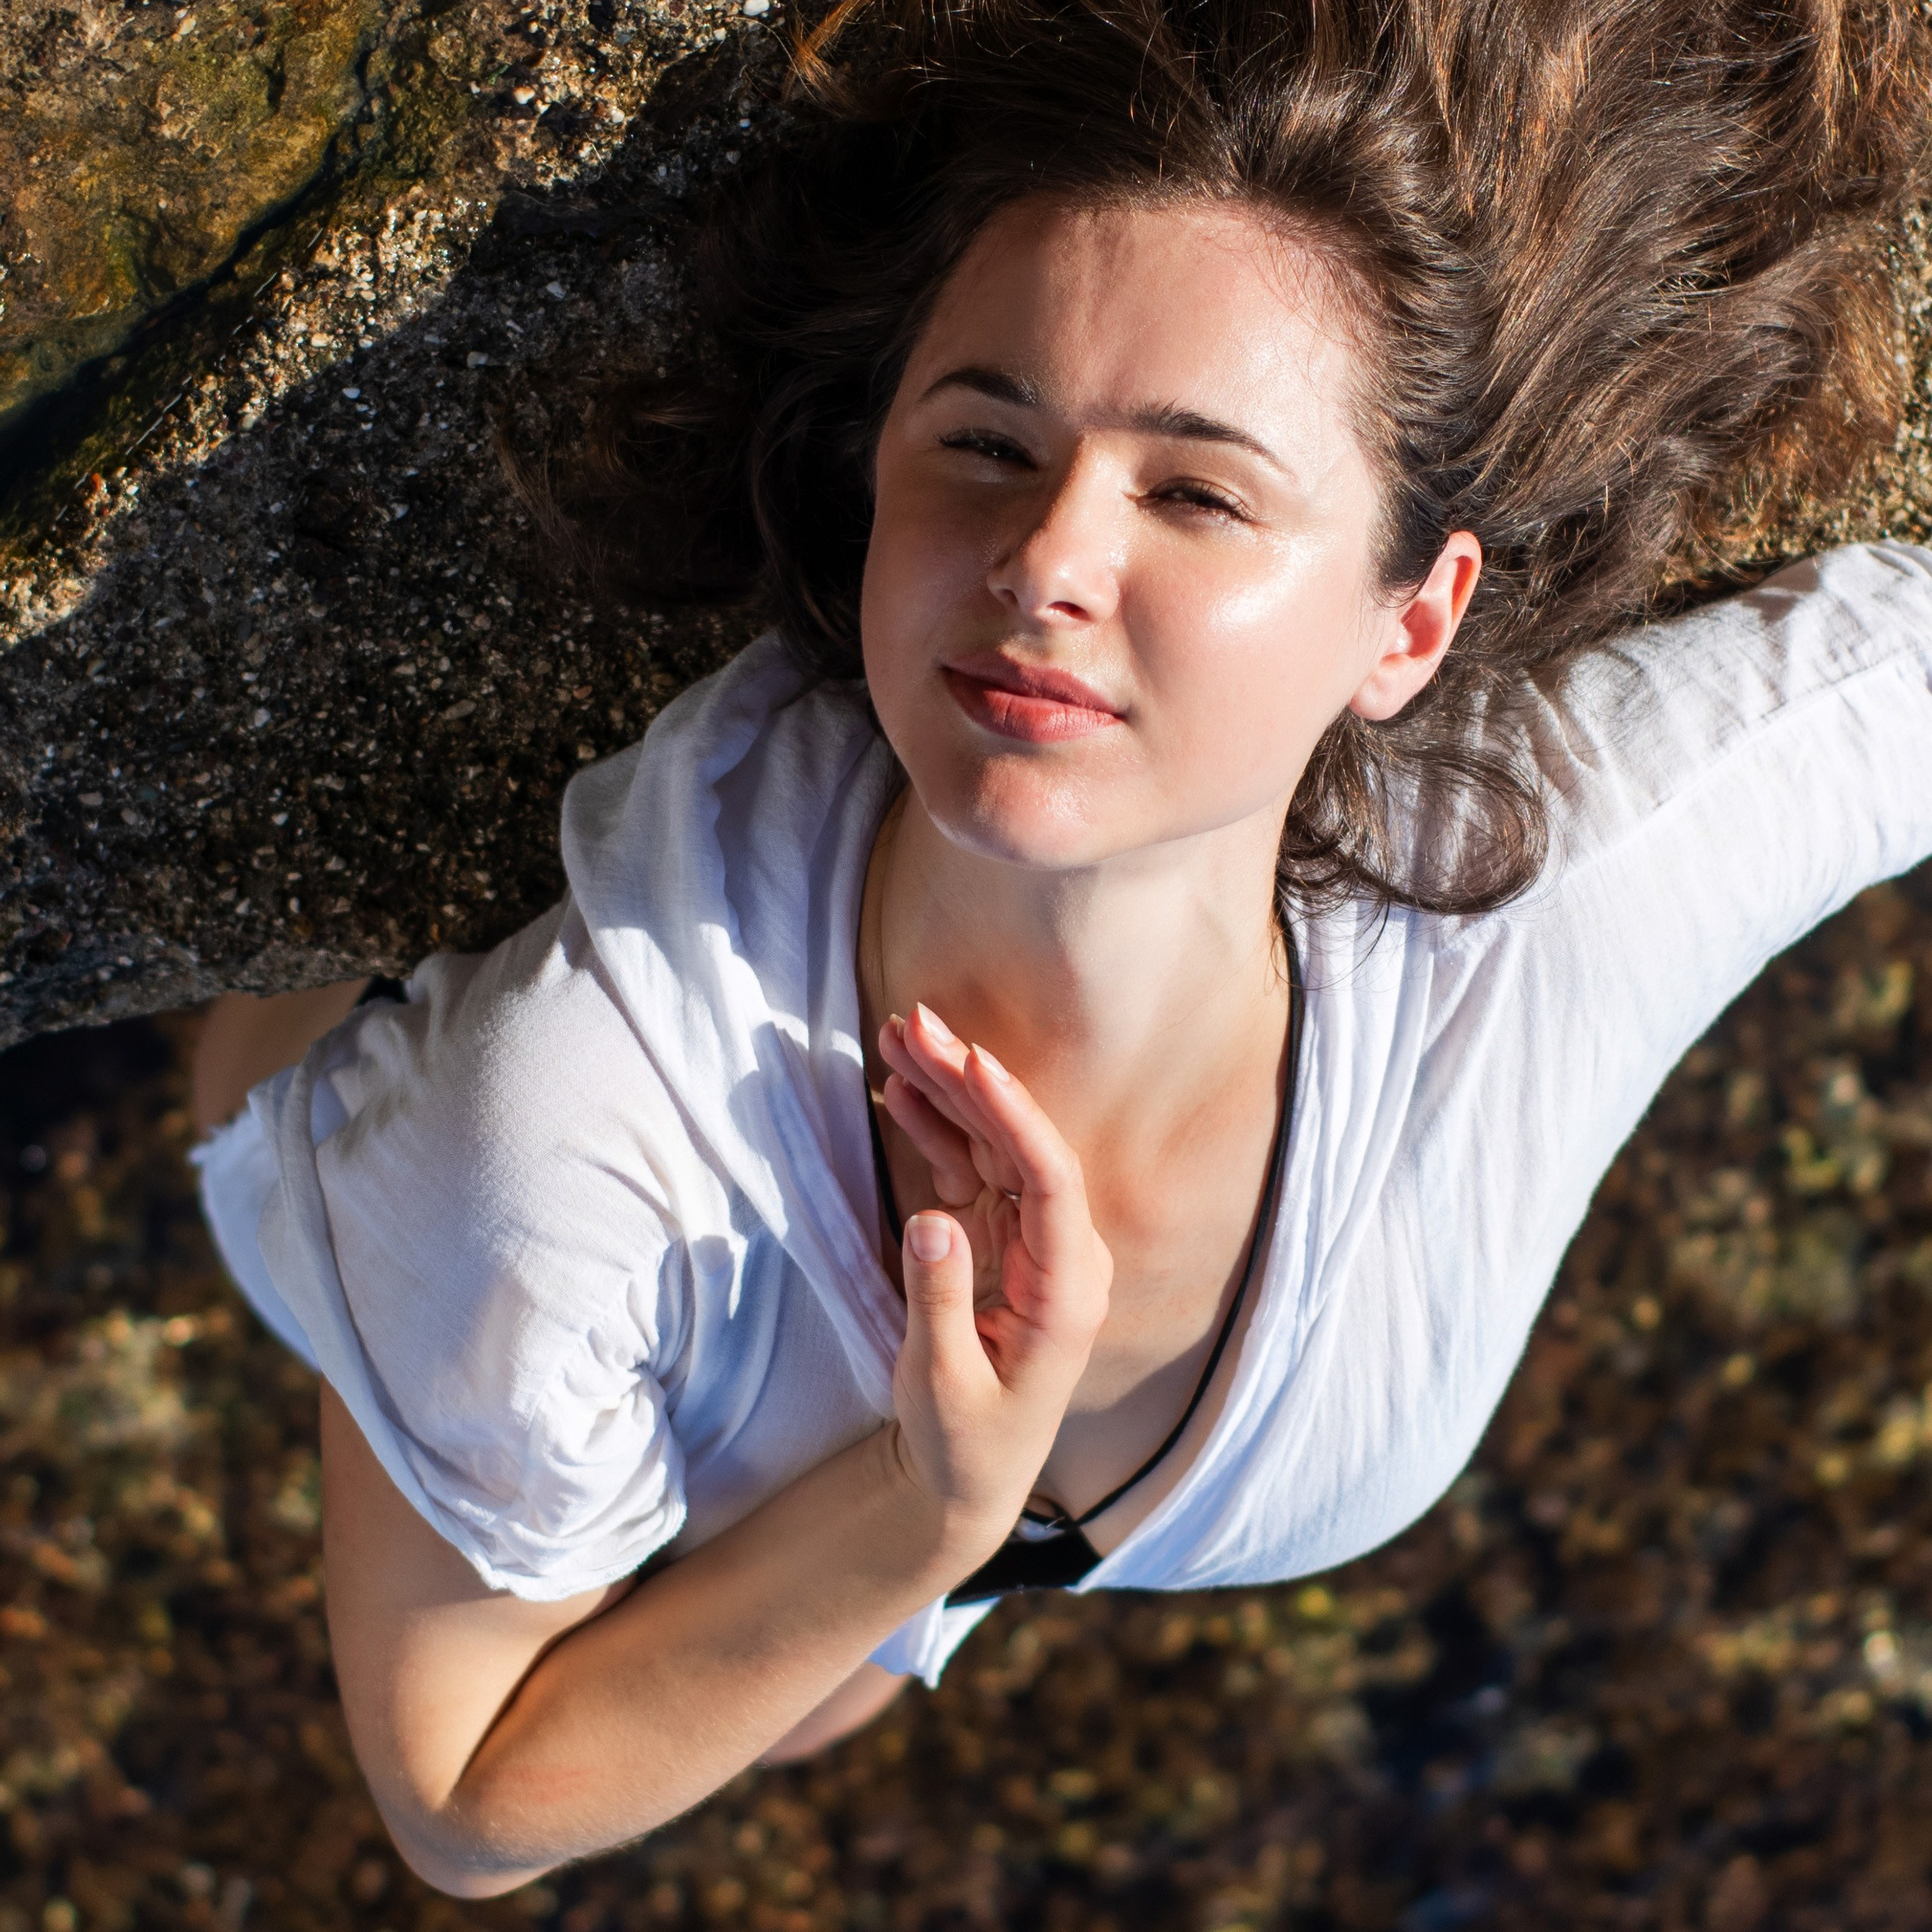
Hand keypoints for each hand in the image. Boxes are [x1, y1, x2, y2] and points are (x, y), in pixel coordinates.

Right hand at [875, 1005, 1112, 1546]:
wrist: (968, 1477)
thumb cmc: (965, 1441)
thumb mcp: (944, 1384)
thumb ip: (940, 1302)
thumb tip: (931, 1222)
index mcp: (1067, 1289)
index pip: (1051, 1180)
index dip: (1015, 1114)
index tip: (974, 1059)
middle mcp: (1060, 1253)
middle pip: (1020, 1143)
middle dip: (969, 1079)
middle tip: (915, 1022)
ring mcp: (1031, 1241)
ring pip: (993, 1145)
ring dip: (948, 1090)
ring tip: (899, 1035)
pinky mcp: (998, 1239)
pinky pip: (970, 1169)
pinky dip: (936, 1128)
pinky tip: (902, 1089)